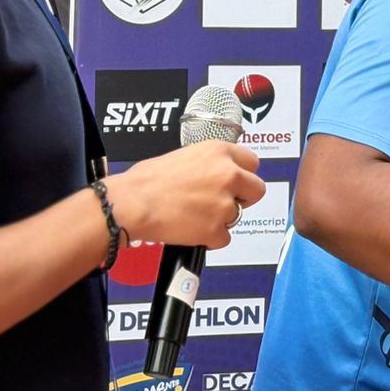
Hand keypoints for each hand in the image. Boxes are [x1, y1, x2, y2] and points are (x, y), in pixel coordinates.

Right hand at [106, 141, 264, 249]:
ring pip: (237, 216)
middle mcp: (228, 175)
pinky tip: (191, 229)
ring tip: (194, 215)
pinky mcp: (216, 230)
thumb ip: (209, 162)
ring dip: (221, 218)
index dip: (243, 174)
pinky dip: (210, 238)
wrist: (132, 204)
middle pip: (257, 190)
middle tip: (221, 202)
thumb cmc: (148, 180)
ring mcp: (224, 204)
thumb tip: (217, 170)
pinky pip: (223, 238)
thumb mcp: (185, 155)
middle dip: (242, 198)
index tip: (236, 182)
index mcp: (220, 152)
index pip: (252, 163)